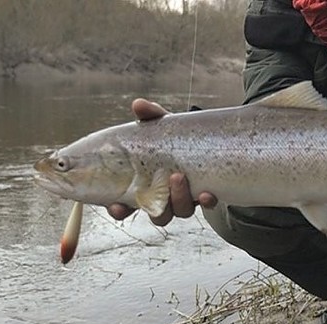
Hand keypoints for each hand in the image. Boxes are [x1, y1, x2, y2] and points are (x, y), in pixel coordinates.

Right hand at [106, 99, 217, 224]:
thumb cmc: (175, 137)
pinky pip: (206, 205)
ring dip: (179, 199)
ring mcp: (186, 198)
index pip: (126, 204)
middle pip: (157, 214)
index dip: (119, 210)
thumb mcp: (162, 126)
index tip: (117, 207)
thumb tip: (138, 105)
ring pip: (180, 212)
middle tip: (160, 186)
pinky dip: (207, 201)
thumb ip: (150, 116)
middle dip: (157, 207)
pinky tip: (208, 193)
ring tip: (179, 178)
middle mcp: (165, 196)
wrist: (209, 140)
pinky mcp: (206, 196)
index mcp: (145, 184)